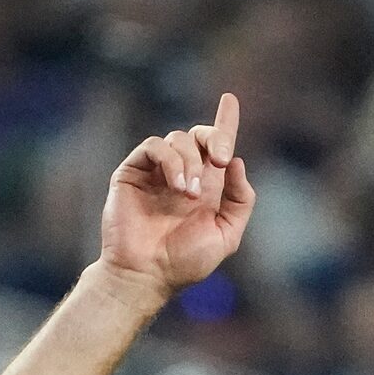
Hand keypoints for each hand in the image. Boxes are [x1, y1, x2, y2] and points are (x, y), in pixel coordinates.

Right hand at [99, 93, 254, 303]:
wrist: (147, 275)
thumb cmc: (184, 263)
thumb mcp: (226, 235)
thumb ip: (240, 201)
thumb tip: (237, 163)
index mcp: (206, 186)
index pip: (216, 146)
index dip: (225, 121)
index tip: (231, 100)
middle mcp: (182, 174)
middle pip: (199, 134)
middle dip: (215, 137)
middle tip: (221, 160)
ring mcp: (156, 172)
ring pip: (178, 139)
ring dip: (191, 162)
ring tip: (189, 194)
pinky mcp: (133, 171)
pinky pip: (155, 147)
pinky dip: (171, 161)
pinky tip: (177, 187)